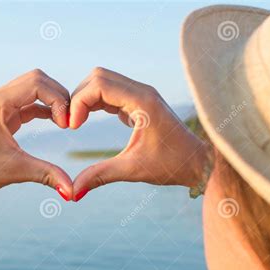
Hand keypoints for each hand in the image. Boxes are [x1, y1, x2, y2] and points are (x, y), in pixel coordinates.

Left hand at [0, 69, 72, 199]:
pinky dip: (44, 108)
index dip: (58, 100)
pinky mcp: (3, 113)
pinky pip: (29, 101)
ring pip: (33, 87)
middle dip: (58, 95)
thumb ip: (46, 175)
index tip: (66, 124)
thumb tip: (72, 192)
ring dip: (52, 100)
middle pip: (37, 79)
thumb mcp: (15, 170)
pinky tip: (56, 121)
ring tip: (64, 121)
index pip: (37, 84)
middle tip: (69, 119)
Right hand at [69, 67, 208, 200]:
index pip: (99, 85)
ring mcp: (141, 95)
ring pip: (103, 82)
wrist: (197, 163)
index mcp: (142, 101)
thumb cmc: (172, 165)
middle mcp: (142, 91)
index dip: (79, 102)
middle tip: (72, 124)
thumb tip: (72, 193)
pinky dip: (95, 103)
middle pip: (98, 77)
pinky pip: (111, 93)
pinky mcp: (139, 103)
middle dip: (79, 97)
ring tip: (77, 122)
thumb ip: (100, 176)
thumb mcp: (133, 170)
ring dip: (86, 99)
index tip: (73, 126)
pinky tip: (88, 120)